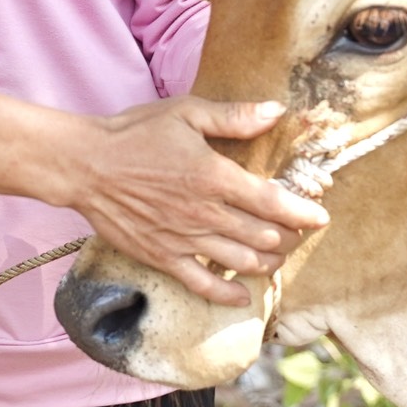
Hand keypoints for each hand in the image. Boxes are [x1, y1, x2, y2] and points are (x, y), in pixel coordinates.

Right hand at [69, 98, 328, 307]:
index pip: (273, 202)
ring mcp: (184, 239)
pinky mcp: (163, 257)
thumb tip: (276, 111)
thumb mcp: (186, 113)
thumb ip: (234, 117)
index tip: (320, 217)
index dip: (303, 213)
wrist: (86, 165)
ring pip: (242, 262)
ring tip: (278, 258)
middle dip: (290, 238)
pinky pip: (202, 284)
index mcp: (215, 176)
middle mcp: (205, 213)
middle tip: (299, 235)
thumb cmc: (135, 134)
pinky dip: (228, 293)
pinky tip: (244, 295)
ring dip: (268, 263)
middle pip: (264, 236)